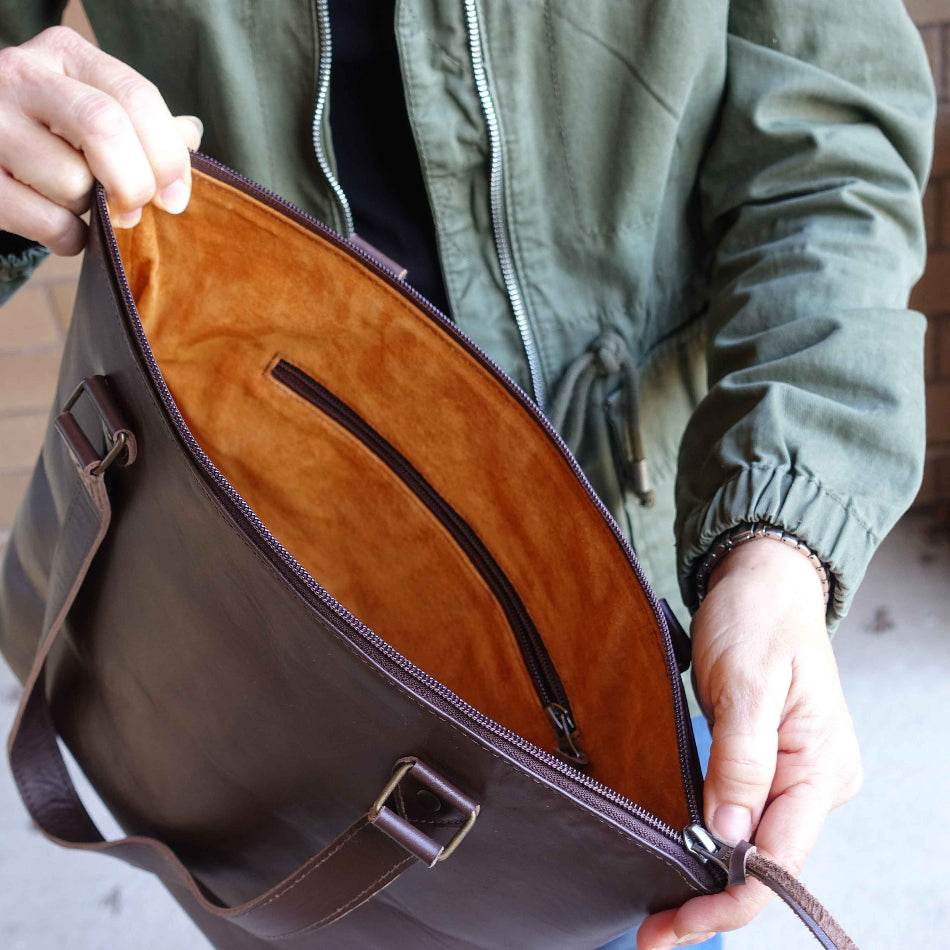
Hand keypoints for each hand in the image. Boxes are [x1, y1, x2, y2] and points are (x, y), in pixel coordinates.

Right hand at [0, 25, 202, 254]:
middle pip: (105, 127)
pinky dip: (69, 237)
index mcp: (64, 53)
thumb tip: (190, 134)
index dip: (169, 155)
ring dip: (91, 210)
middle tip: (137, 208)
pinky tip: (60, 224)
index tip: (176, 195)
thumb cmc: (52, 132)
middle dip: (136, 182)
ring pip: (72, 181)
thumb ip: (144, 123)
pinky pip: (48, 222)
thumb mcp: (94, 108)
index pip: (135, 96)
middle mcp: (20, 75)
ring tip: (79, 202)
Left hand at [637, 538, 862, 948]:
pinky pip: (740, 813)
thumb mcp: (749, 683)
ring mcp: (790, 772)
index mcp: (820, 769)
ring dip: (706, 875)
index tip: (677, 923)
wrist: (762, 581)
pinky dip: (709, 841)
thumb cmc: (760, 618)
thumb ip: (741, 759)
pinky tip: (679, 855)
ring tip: (661, 906)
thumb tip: (727, 834)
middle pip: (763, 864)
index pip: (777, 861)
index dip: (727, 901)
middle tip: (652, 929)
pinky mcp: (765, 760)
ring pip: (749, 844)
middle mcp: (812, 781)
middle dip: (710, 901)